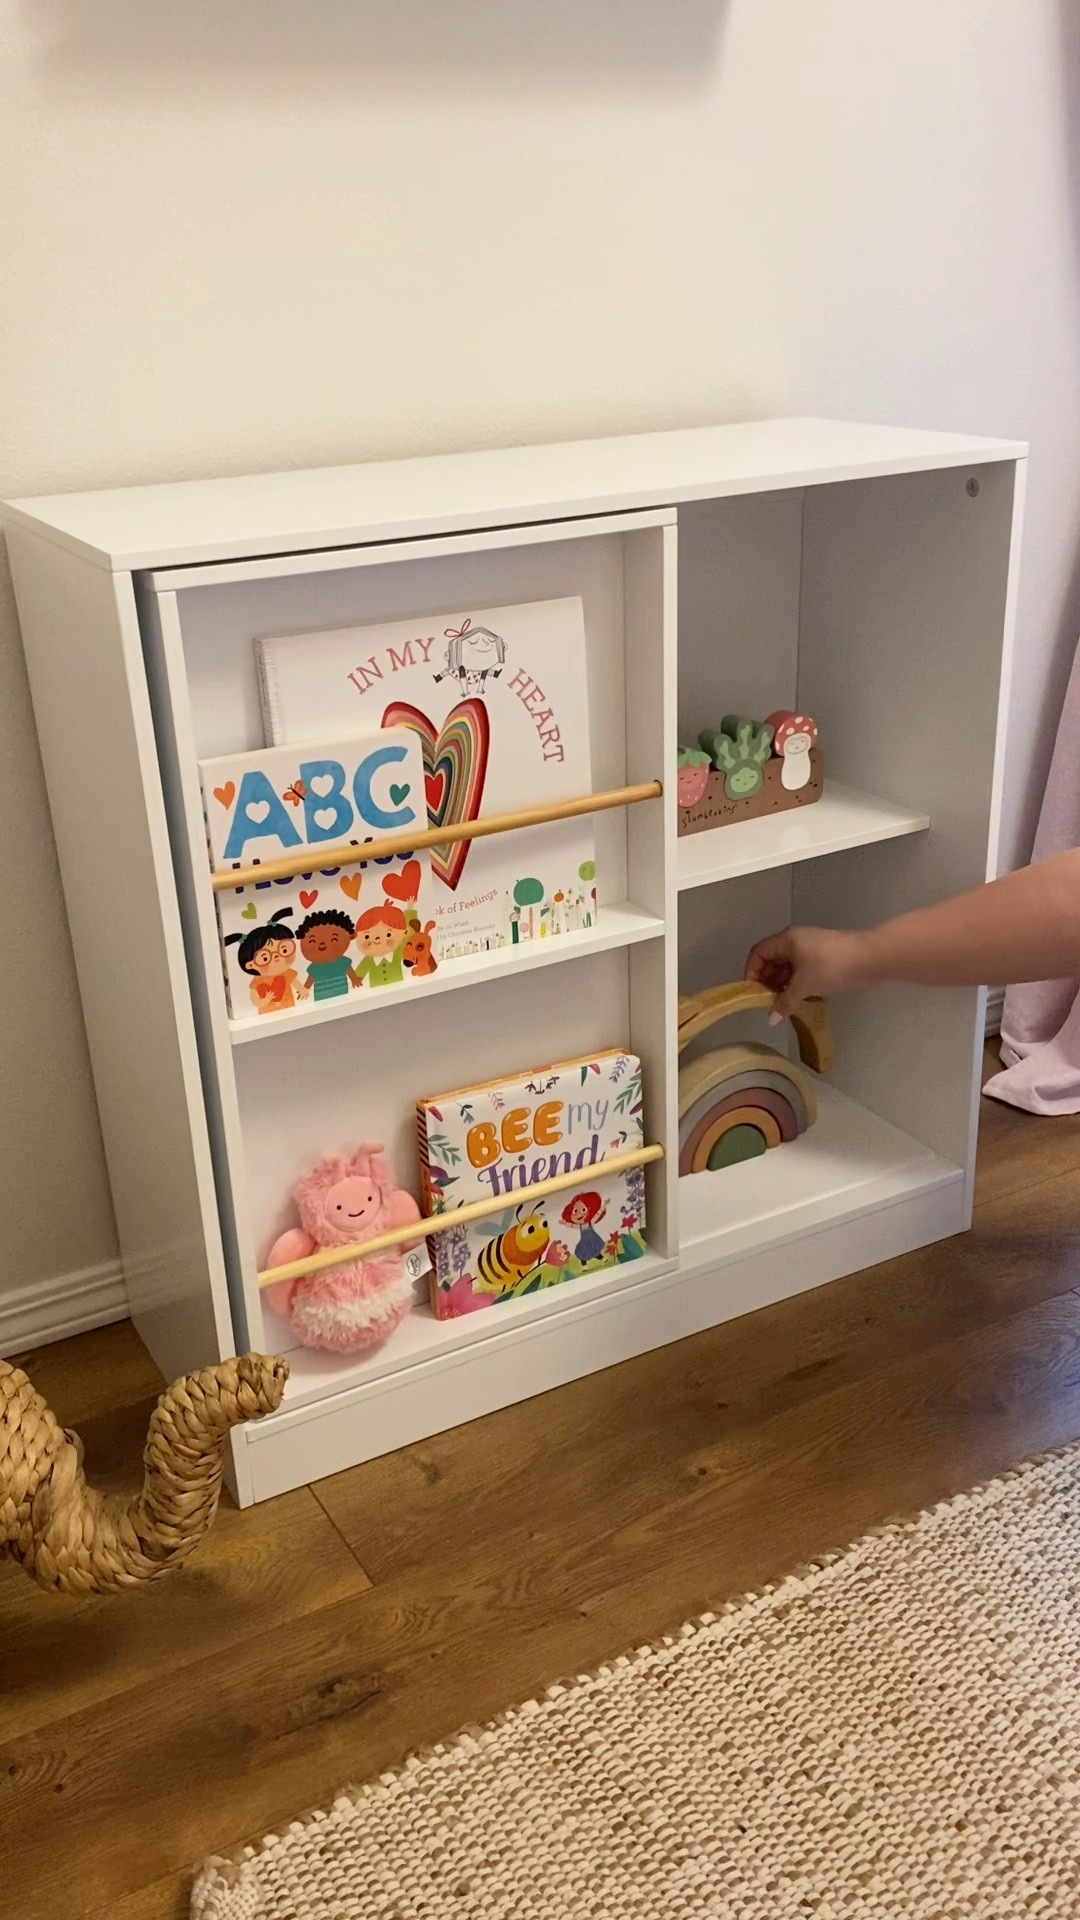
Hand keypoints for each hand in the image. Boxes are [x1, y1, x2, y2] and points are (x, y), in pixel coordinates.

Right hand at [744, 926, 863, 1016]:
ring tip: (783, 1003)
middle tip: (768, 1001)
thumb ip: (784, 1003)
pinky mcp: (823, 957)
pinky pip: (801, 969)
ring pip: (787, 966)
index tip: (753, 993)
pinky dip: (796, 982)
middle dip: (767, 980)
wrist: (869, 959)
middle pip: (772, 959)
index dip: (752, 972)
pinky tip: (799, 997)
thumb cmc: (832, 966)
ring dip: (782, 983)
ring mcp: (810, 947)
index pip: (758, 953)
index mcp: (786, 940)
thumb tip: (771, 1019)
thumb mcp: (804, 985)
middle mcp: (796, 940)